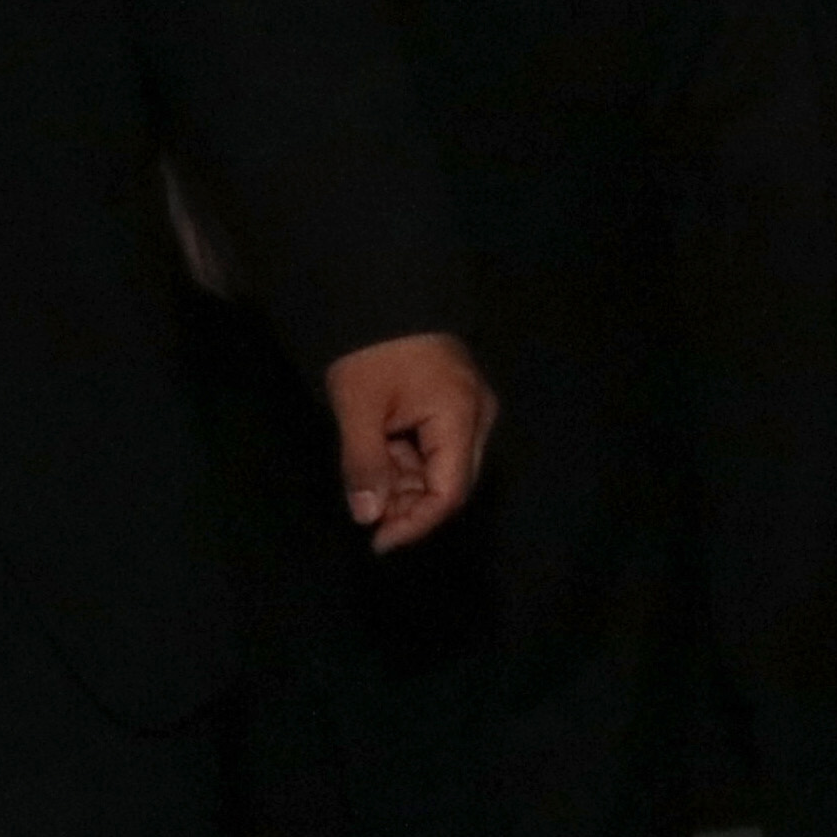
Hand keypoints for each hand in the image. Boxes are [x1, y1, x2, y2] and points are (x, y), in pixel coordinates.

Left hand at [321, 330, 494, 553]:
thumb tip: (368, 518)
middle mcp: (477, 418)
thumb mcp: (358, 410)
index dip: (415, 524)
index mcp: (460, 418)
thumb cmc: (373, 354)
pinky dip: (408, 464)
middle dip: (410, 507)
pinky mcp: (455, 404)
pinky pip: (438, 448)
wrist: (383, 295)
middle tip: (367, 514)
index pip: (449, 492)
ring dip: (406, 485)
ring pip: (444, 468)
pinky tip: (380, 463)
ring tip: (367, 484)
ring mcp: (470, 410)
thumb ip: (365, 466)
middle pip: (452, 483)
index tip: (375, 542)